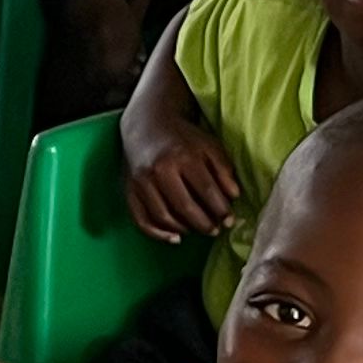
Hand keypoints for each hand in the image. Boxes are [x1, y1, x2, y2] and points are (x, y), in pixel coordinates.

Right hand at [125, 116, 241, 244]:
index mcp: (183, 156)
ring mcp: (141, 182)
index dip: (221, 209)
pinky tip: (175, 237)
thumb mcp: (209, 146)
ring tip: (197, 230)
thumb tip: (234, 196)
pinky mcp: (129, 190)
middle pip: (185, 207)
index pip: (206, 191)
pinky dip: (158, 233)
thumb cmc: (183, 138)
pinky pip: (142, 219)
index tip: (230, 220)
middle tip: (216, 230)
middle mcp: (159, 170)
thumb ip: (224, 169)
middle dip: (204, 223)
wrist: (147, 125)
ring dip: (184, 229)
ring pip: (163, 216)